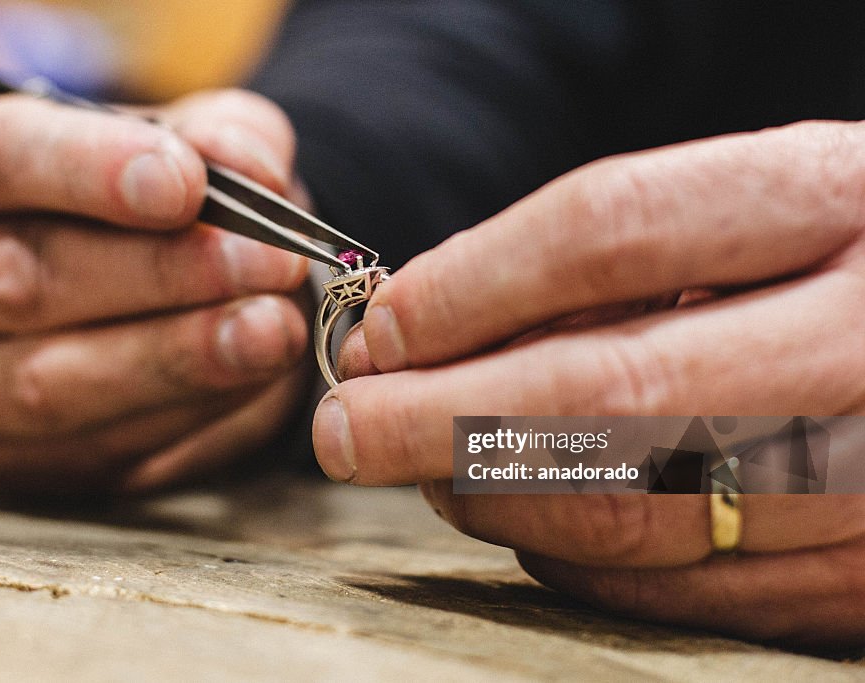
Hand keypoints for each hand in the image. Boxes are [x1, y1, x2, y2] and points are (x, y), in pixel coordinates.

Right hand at [0, 89, 310, 493]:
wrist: (149, 300)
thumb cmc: (157, 208)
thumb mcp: (192, 148)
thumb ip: (225, 141)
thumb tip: (255, 173)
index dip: (90, 169)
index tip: (186, 182)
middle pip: (26, 278)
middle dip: (161, 273)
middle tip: (266, 262)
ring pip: (53, 383)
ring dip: (178, 358)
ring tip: (272, 331)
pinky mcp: (12, 458)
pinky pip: (100, 448)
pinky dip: (188, 416)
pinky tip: (255, 382)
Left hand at [314, 121, 864, 644]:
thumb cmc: (842, 257)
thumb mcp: (758, 209)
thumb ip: (613, 264)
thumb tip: (434, 330)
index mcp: (837, 201)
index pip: (612, 233)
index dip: (471, 287)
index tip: (384, 328)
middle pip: (606, 394)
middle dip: (439, 419)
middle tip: (347, 430)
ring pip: (632, 512)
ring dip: (491, 496)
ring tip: (426, 467)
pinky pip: (682, 592)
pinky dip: (573, 558)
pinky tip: (530, 519)